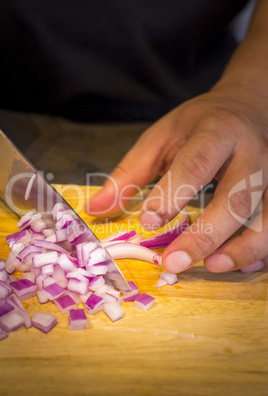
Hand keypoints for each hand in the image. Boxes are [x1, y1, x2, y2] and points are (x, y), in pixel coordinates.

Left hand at [87, 82, 267, 272]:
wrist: (249, 106)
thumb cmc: (201, 125)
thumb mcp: (161, 136)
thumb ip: (130, 172)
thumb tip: (96, 209)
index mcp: (216, 132)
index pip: (195, 165)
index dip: (172, 196)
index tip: (147, 223)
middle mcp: (252, 152)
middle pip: (236, 197)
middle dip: (206, 235)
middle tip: (174, 262)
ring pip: (266, 217)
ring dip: (242, 248)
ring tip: (212, 267)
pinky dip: (260, 250)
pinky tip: (239, 264)